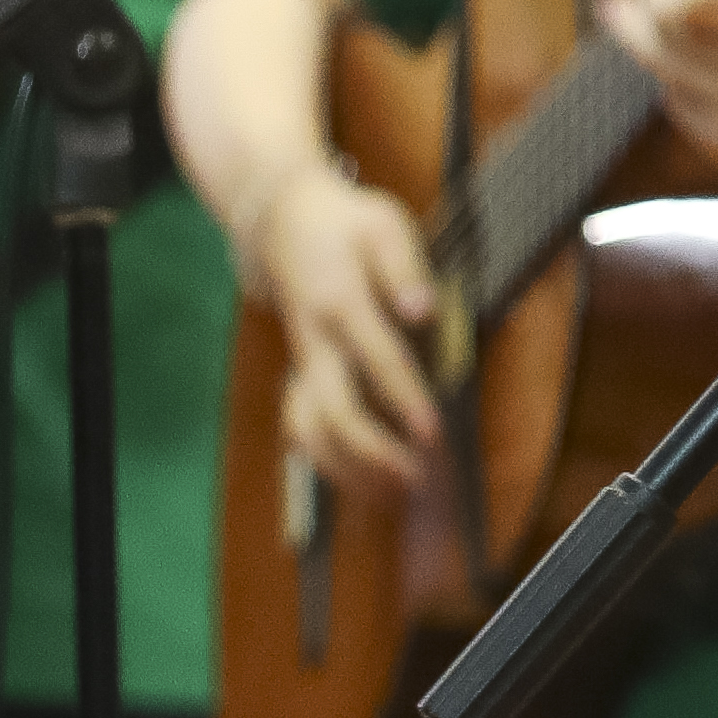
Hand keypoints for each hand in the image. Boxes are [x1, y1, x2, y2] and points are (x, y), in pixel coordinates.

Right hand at [248, 167, 442, 495]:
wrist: (284, 221)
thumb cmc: (346, 223)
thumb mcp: (382, 224)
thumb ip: (404, 267)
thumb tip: (423, 310)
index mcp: (340, 302)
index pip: (378, 359)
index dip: (405, 400)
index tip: (433, 434)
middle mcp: (316, 343)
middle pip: (336, 412)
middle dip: (375, 455)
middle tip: (419, 482)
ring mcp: (303, 364)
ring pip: (312, 432)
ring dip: (352, 471)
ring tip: (398, 496)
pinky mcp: (301, 376)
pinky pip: (304, 431)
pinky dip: (330, 464)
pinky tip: (365, 485)